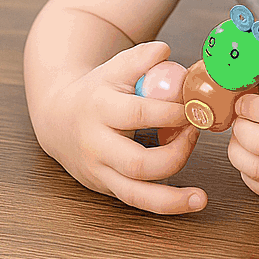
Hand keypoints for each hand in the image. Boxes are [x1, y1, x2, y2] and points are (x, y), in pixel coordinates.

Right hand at [43, 42, 207, 213]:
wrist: (58, 117)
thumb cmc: (98, 89)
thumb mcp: (117, 66)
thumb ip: (143, 57)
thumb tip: (166, 52)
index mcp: (100, 109)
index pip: (139, 114)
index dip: (172, 112)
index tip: (194, 106)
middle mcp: (96, 145)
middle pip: (137, 162)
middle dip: (176, 152)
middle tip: (195, 132)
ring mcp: (98, 171)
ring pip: (134, 194)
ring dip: (171, 198)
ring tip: (199, 196)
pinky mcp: (104, 187)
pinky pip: (135, 201)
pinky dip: (163, 205)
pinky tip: (188, 203)